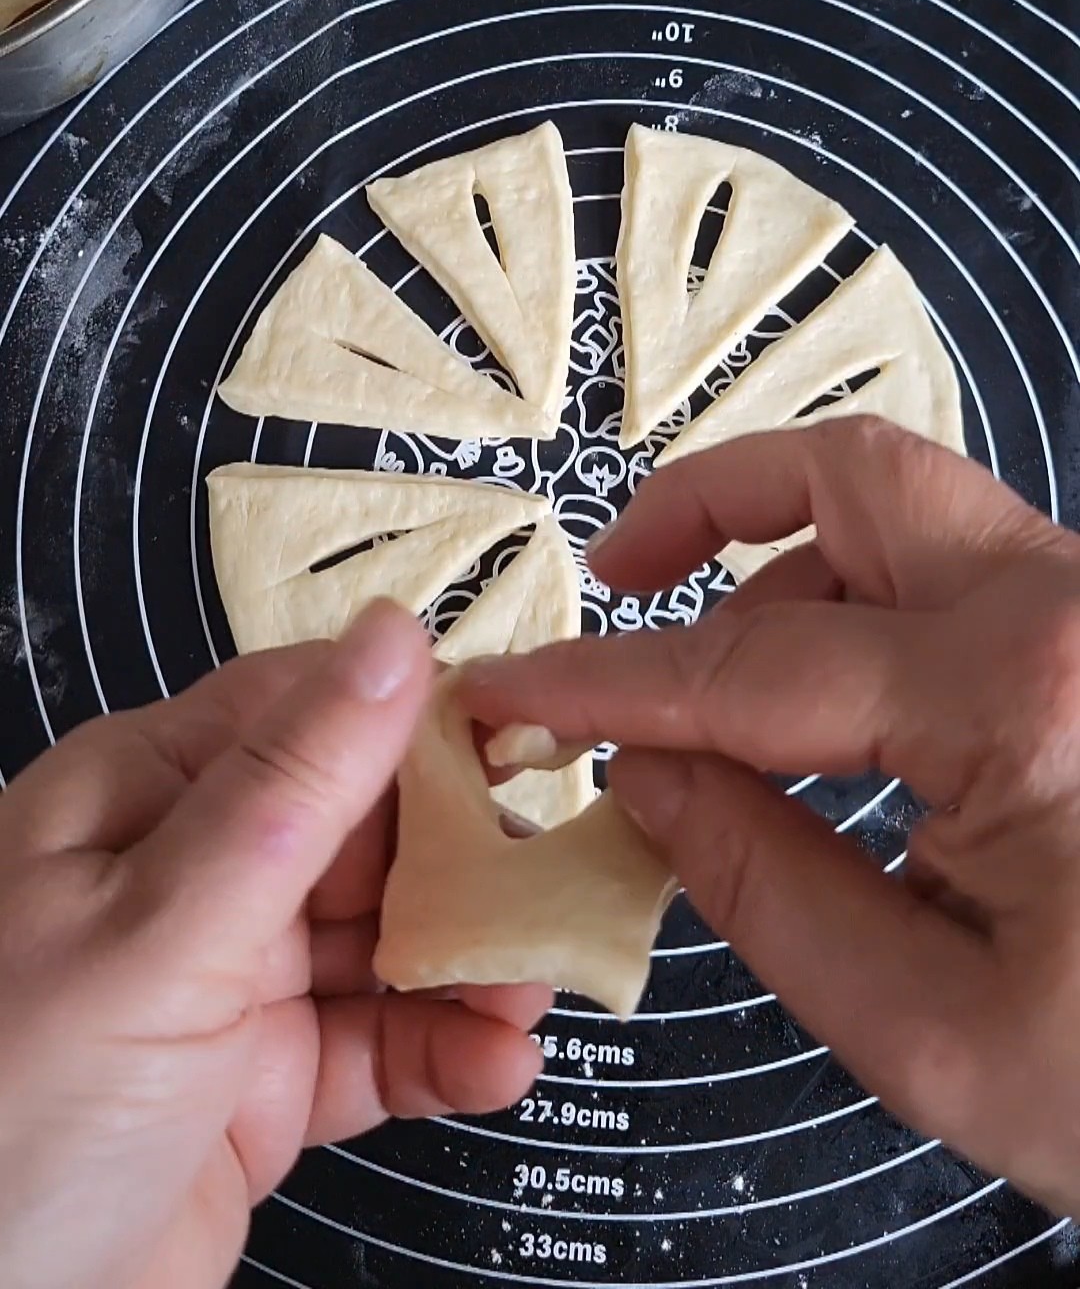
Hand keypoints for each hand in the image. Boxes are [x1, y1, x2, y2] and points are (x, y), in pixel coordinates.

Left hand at [0, 601, 546, 1288]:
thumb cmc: (10, 1112)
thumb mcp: (163, 926)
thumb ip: (293, 785)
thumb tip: (396, 634)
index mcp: (146, 796)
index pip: (309, 714)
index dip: (420, 725)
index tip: (526, 746)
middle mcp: (190, 874)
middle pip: (366, 828)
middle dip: (465, 859)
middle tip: (550, 889)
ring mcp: (227, 984)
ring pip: (385, 939)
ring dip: (471, 963)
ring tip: (533, 990)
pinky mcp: (262, 1088)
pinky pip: (378, 1048)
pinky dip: (443, 1053)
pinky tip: (496, 1062)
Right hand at [462, 417, 1079, 1213]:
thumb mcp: (930, 1030)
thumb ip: (759, 885)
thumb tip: (642, 771)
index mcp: (1024, 703)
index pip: (751, 665)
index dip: (606, 682)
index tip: (513, 688)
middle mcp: (1072, 612)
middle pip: (858, 476)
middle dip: (714, 505)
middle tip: (620, 574)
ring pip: (916, 514)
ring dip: (794, 566)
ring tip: (716, 684)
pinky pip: (967, 575)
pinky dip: (870, 607)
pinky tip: (826, 710)